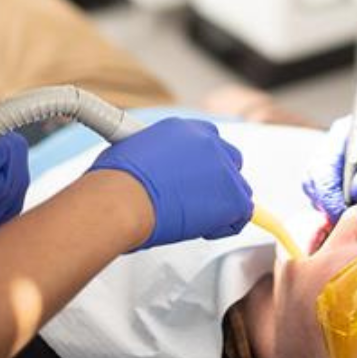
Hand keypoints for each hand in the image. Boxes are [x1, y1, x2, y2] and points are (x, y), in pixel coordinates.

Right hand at [89, 118, 252, 248]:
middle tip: (196, 201)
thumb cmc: (113, 182)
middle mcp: (208, 141)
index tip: (193, 177)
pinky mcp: (232, 196)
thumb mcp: (131, 152)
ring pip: (239, 189)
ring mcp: (223, 168)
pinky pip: (242, 214)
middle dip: (218, 182)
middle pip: (230, 161)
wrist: (121, 199)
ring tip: (193, 219)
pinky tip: (202, 229)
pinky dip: (226, 225)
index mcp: (183, 128)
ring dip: (221, 204)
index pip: (208, 141)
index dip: (202, 163)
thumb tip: (146, 170)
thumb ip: (154, 157)